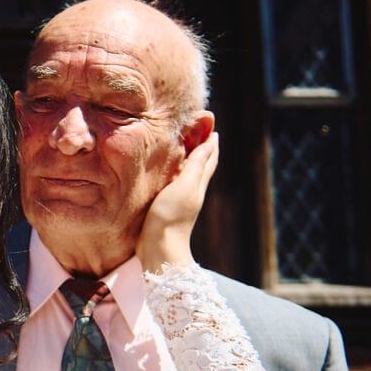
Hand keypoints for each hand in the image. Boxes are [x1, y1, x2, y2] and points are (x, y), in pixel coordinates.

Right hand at [137, 132, 218, 270]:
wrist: (159, 248)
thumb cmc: (172, 215)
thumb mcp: (186, 185)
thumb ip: (196, 164)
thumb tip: (211, 142)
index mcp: (198, 182)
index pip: (209, 156)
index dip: (210, 139)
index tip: (207, 122)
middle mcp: (192, 189)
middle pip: (200, 163)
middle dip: (200, 145)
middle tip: (194, 127)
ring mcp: (179, 198)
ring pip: (186, 172)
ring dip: (185, 157)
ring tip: (178, 142)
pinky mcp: (165, 206)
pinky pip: (172, 182)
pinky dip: (172, 170)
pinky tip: (163, 169)